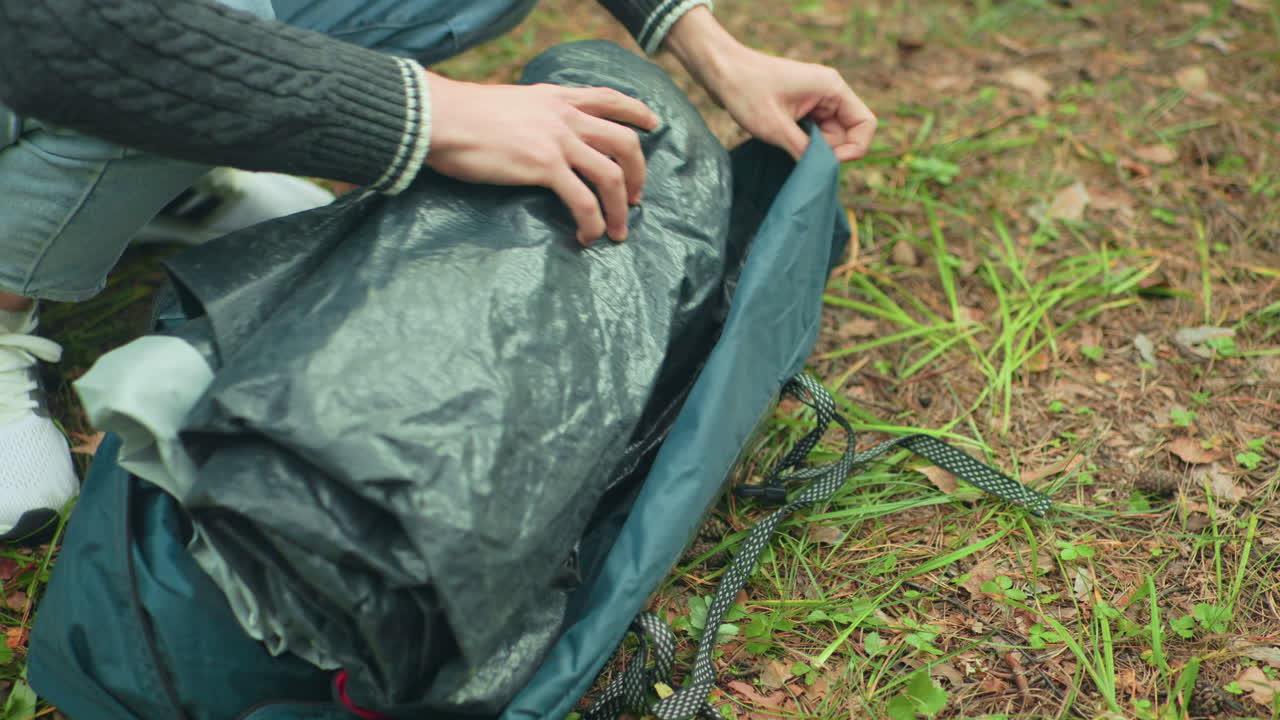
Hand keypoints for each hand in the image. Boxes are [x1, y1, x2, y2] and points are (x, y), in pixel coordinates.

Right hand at [424, 73, 659, 245]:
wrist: (440, 118)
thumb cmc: (463, 116)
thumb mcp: (510, 102)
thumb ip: (533, 114)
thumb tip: (535, 134)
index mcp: (556, 97)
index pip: (609, 97)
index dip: (636, 111)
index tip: (653, 124)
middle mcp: (565, 116)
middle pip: (624, 141)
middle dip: (639, 172)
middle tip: (635, 199)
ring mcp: (558, 140)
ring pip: (612, 175)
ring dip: (619, 208)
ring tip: (616, 232)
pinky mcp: (544, 166)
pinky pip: (583, 200)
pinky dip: (592, 222)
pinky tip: (585, 236)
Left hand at [664, 8, 875, 162]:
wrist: (720, 70)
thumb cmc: (746, 91)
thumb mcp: (775, 127)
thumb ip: (804, 151)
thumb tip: (820, 173)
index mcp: (832, 88)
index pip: (865, 124)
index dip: (853, 149)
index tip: (826, 162)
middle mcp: (830, 92)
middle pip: (847, 133)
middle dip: (828, 151)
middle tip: (798, 155)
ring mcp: (816, 99)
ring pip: (829, 136)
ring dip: (812, 148)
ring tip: (785, 144)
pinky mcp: (802, 107)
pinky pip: (814, 132)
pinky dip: (803, 143)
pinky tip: (783, 142)